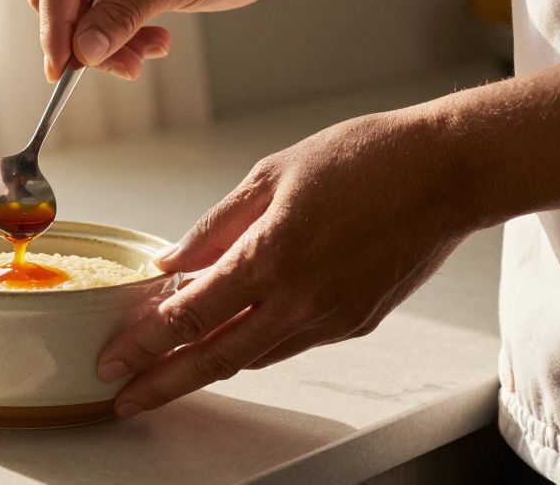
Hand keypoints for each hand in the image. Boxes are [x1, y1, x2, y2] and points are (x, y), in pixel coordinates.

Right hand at [29, 0, 295, 81]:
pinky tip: (156, 41)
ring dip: (111, 40)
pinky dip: (125, 33)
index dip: (55, 28)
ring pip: (84, 11)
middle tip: (121, 67)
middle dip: (87, 37)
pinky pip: (106, 11)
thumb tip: (83, 51)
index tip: (61, 70)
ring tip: (147, 55)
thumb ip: (123, 16)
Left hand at [96, 108, 477, 417]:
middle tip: (124, 399)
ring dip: (206, 367)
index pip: (190, 317)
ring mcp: (331, 317)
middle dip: (163, 383)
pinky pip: (289, 344)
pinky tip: (228, 338)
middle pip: (216, 359)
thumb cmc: (363, 159)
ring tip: (165, 370)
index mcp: (272, 256)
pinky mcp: (355, 322)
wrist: (447, 173)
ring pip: (254, 357)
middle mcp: (301, 299)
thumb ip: (215, 226)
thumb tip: (171, 260)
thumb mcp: (270, 175)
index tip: (112, 360)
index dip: (144, 344)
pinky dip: (252, 345)